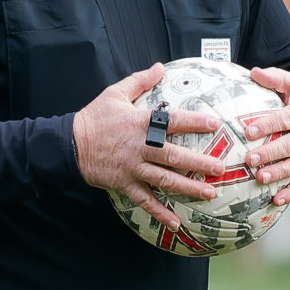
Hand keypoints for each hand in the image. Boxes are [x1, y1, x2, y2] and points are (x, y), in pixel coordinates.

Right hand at [73, 63, 221, 231]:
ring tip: (209, 193)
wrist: (69, 145)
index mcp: (140, 123)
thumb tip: (159, 67)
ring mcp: (133, 168)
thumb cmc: (94, 118)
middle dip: (199, 163)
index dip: (194, 122)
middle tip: (219, 168)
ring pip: (165, 180)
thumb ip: (140, 80)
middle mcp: (140, 147)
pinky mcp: (125, 184)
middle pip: (174, 156)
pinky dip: (160, 213)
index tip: (214, 124)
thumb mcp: (115, 93)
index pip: (172, 121)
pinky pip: (145, 201)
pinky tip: (176, 222)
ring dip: (188, 188)